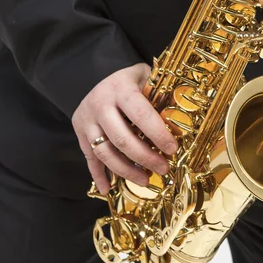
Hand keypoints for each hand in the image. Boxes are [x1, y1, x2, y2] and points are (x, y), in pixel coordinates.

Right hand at [71, 63, 177, 193]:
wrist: (90, 75)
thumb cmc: (128, 79)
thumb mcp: (145, 76)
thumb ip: (160, 94)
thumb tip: (182, 118)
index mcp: (120, 89)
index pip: (140, 114)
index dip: (157, 134)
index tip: (172, 148)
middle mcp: (100, 105)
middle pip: (121, 139)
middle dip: (145, 158)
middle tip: (163, 169)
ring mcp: (87, 121)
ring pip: (105, 152)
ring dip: (126, 170)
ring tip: (145, 180)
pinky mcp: (79, 134)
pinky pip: (89, 158)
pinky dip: (98, 175)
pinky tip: (108, 188)